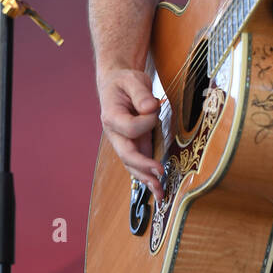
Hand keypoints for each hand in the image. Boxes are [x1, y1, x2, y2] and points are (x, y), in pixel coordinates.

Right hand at [97, 68, 164, 203]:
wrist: (117, 84)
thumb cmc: (124, 81)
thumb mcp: (132, 79)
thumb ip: (140, 93)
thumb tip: (150, 108)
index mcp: (111, 116)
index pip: (130, 128)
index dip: (146, 122)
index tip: (154, 108)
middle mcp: (115, 133)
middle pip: (126, 155)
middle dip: (143, 167)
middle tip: (159, 175)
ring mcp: (123, 141)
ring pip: (132, 164)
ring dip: (146, 179)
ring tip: (160, 193)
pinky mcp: (133, 144)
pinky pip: (138, 162)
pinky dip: (147, 175)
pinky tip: (157, 187)